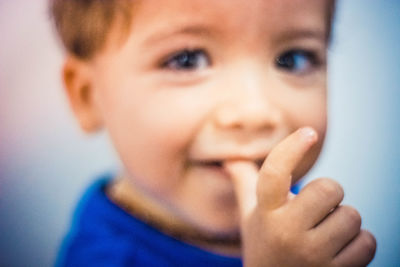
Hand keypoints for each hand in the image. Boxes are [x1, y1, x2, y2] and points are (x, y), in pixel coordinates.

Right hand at [225, 127, 375, 266]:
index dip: (291, 150)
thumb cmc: (265, 245)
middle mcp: (285, 232)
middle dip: (329, 195)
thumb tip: (230, 160)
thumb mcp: (251, 216)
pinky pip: (367, 242)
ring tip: (324, 236)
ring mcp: (311, 255)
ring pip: (352, 216)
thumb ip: (243, 184)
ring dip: (344, 222)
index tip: (309, 132)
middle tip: (317, 210)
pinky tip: (338, 253)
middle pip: (329, 189)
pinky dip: (359, 244)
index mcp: (265, 213)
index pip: (273, 174)